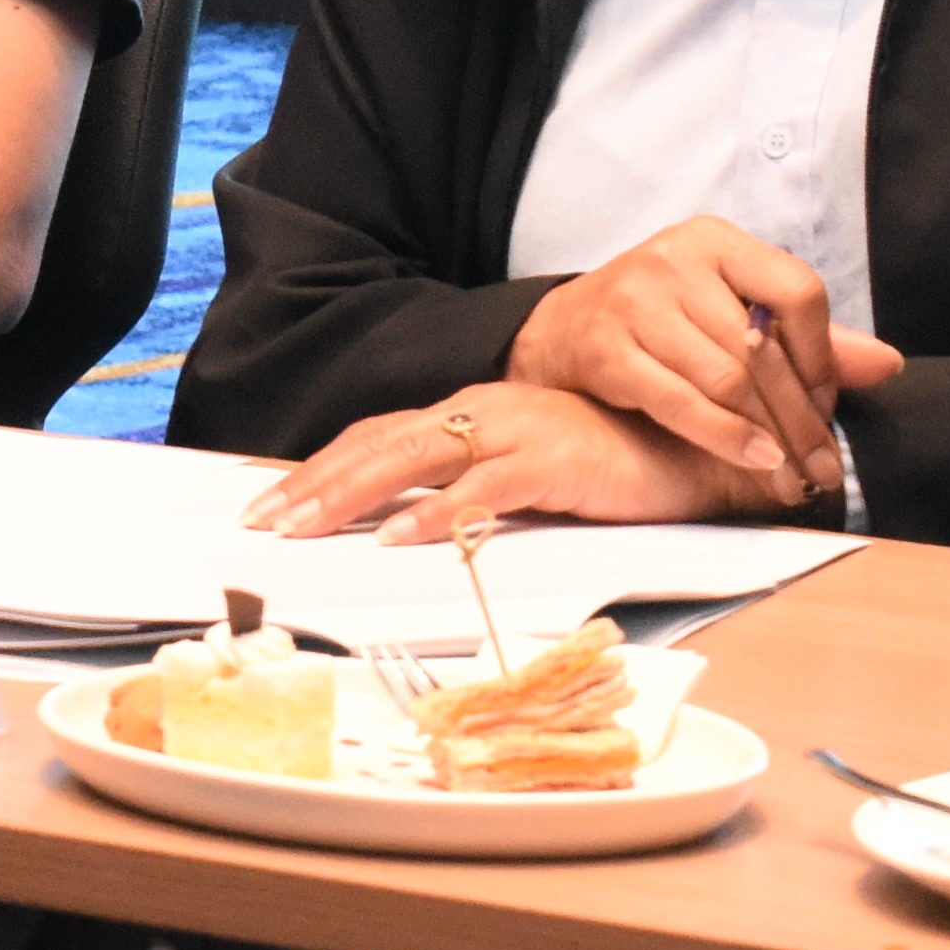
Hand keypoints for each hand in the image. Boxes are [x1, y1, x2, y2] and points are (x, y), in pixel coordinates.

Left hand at [241, 377, 760, 545]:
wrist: (691, 442)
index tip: (266, 501)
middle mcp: (479, 412)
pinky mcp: (549, 460)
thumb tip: (400, 525)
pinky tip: (396, 538)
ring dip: (349, 494)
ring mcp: (512, 431)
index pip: (376, 437)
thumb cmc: (606, 461)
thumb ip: (467, 487)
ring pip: (412, 460)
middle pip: (377, 446)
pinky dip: (434, 514)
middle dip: (311, 483)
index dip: (318, 467)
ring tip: (300, 528)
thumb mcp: (520, 471)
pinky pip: (479, 489)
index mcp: (468, 413)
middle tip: (258, 521)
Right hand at [508, 222, 896, 504]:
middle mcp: (674, 260)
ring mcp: (635, 302)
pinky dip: (723, 437)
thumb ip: (806, 338)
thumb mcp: (728, 309)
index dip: (822, 356)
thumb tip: (888, 365)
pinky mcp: (605, 349)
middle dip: (801, 416)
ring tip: (793, 476)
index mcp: (715, 240)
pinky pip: (679, 402)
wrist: (558, 333)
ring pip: (725, 379)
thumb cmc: (659, 320)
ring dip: (769, 436)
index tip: (827, 404)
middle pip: (763, 349)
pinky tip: (754, 461)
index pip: (798, 291)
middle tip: (825, 466)